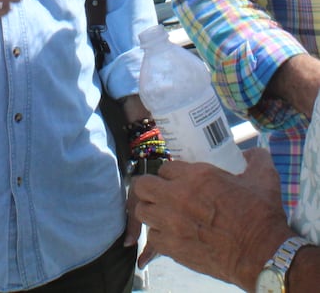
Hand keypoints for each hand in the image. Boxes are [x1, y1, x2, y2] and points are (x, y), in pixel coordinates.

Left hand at [133, 148, 293, 289]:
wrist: (266, 256)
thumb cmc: (263, 217)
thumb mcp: (263, 179)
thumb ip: (255, 159)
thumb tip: (251, 151)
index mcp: (196, 176)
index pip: (164, 168)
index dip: (170, 175)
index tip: (177, 183)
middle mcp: (178, 196)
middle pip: (143, 186)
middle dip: (149, 189)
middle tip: (162, 195)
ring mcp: (172, 223)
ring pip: (142, 211)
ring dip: (152, 212)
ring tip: (164, 216)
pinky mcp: (173, 247)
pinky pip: (152, 237)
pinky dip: (159, 236)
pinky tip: (171, 236)